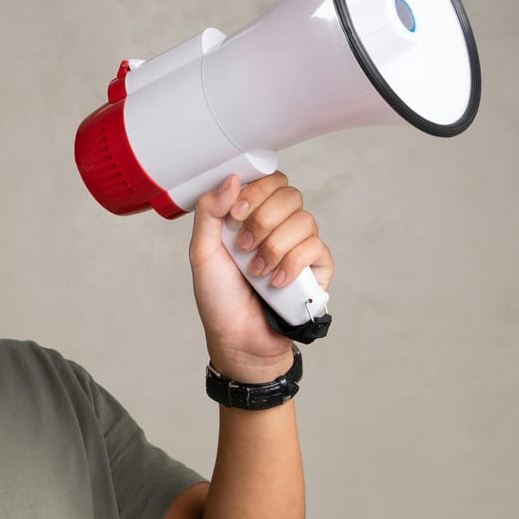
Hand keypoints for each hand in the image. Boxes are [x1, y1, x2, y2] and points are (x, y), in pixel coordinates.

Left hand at [185, 169, 333, 380]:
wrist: (237, 339)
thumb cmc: (220, 299)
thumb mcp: (201, 252)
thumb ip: (209, 212)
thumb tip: (232, 179)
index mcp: (252, 216)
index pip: (268, 180)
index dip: (255, 191)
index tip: (235, 213)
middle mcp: (278, 226)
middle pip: (289, 194)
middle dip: (262, 220)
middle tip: (243, 247)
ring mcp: (299, 246)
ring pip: (303, 220)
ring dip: (274, 246)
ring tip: (256, 272)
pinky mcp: (316, 269)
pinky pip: (315, 248)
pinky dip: (292, 264)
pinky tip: (276, 282)